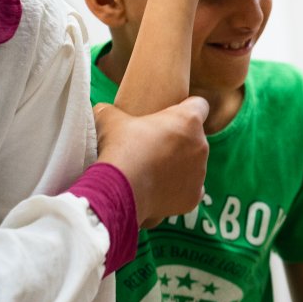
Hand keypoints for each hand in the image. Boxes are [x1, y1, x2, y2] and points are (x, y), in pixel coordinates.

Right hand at [94, 97, 210, 227]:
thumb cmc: (120, 149)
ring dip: (179, 166)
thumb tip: (101, 109)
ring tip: (152, 171)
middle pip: (195, 138)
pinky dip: (178, 190)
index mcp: (189, 121)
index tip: (171, 116)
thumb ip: (111, 110)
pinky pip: (190, 189)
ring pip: (194, 165)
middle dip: (179, 141)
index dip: (186, 108)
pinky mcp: (194, 197)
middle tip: (154, 147)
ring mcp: (200, 173)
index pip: (199, 105)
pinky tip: (158, 190)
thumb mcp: (111, 120)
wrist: (119, 190)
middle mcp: (201, 145)